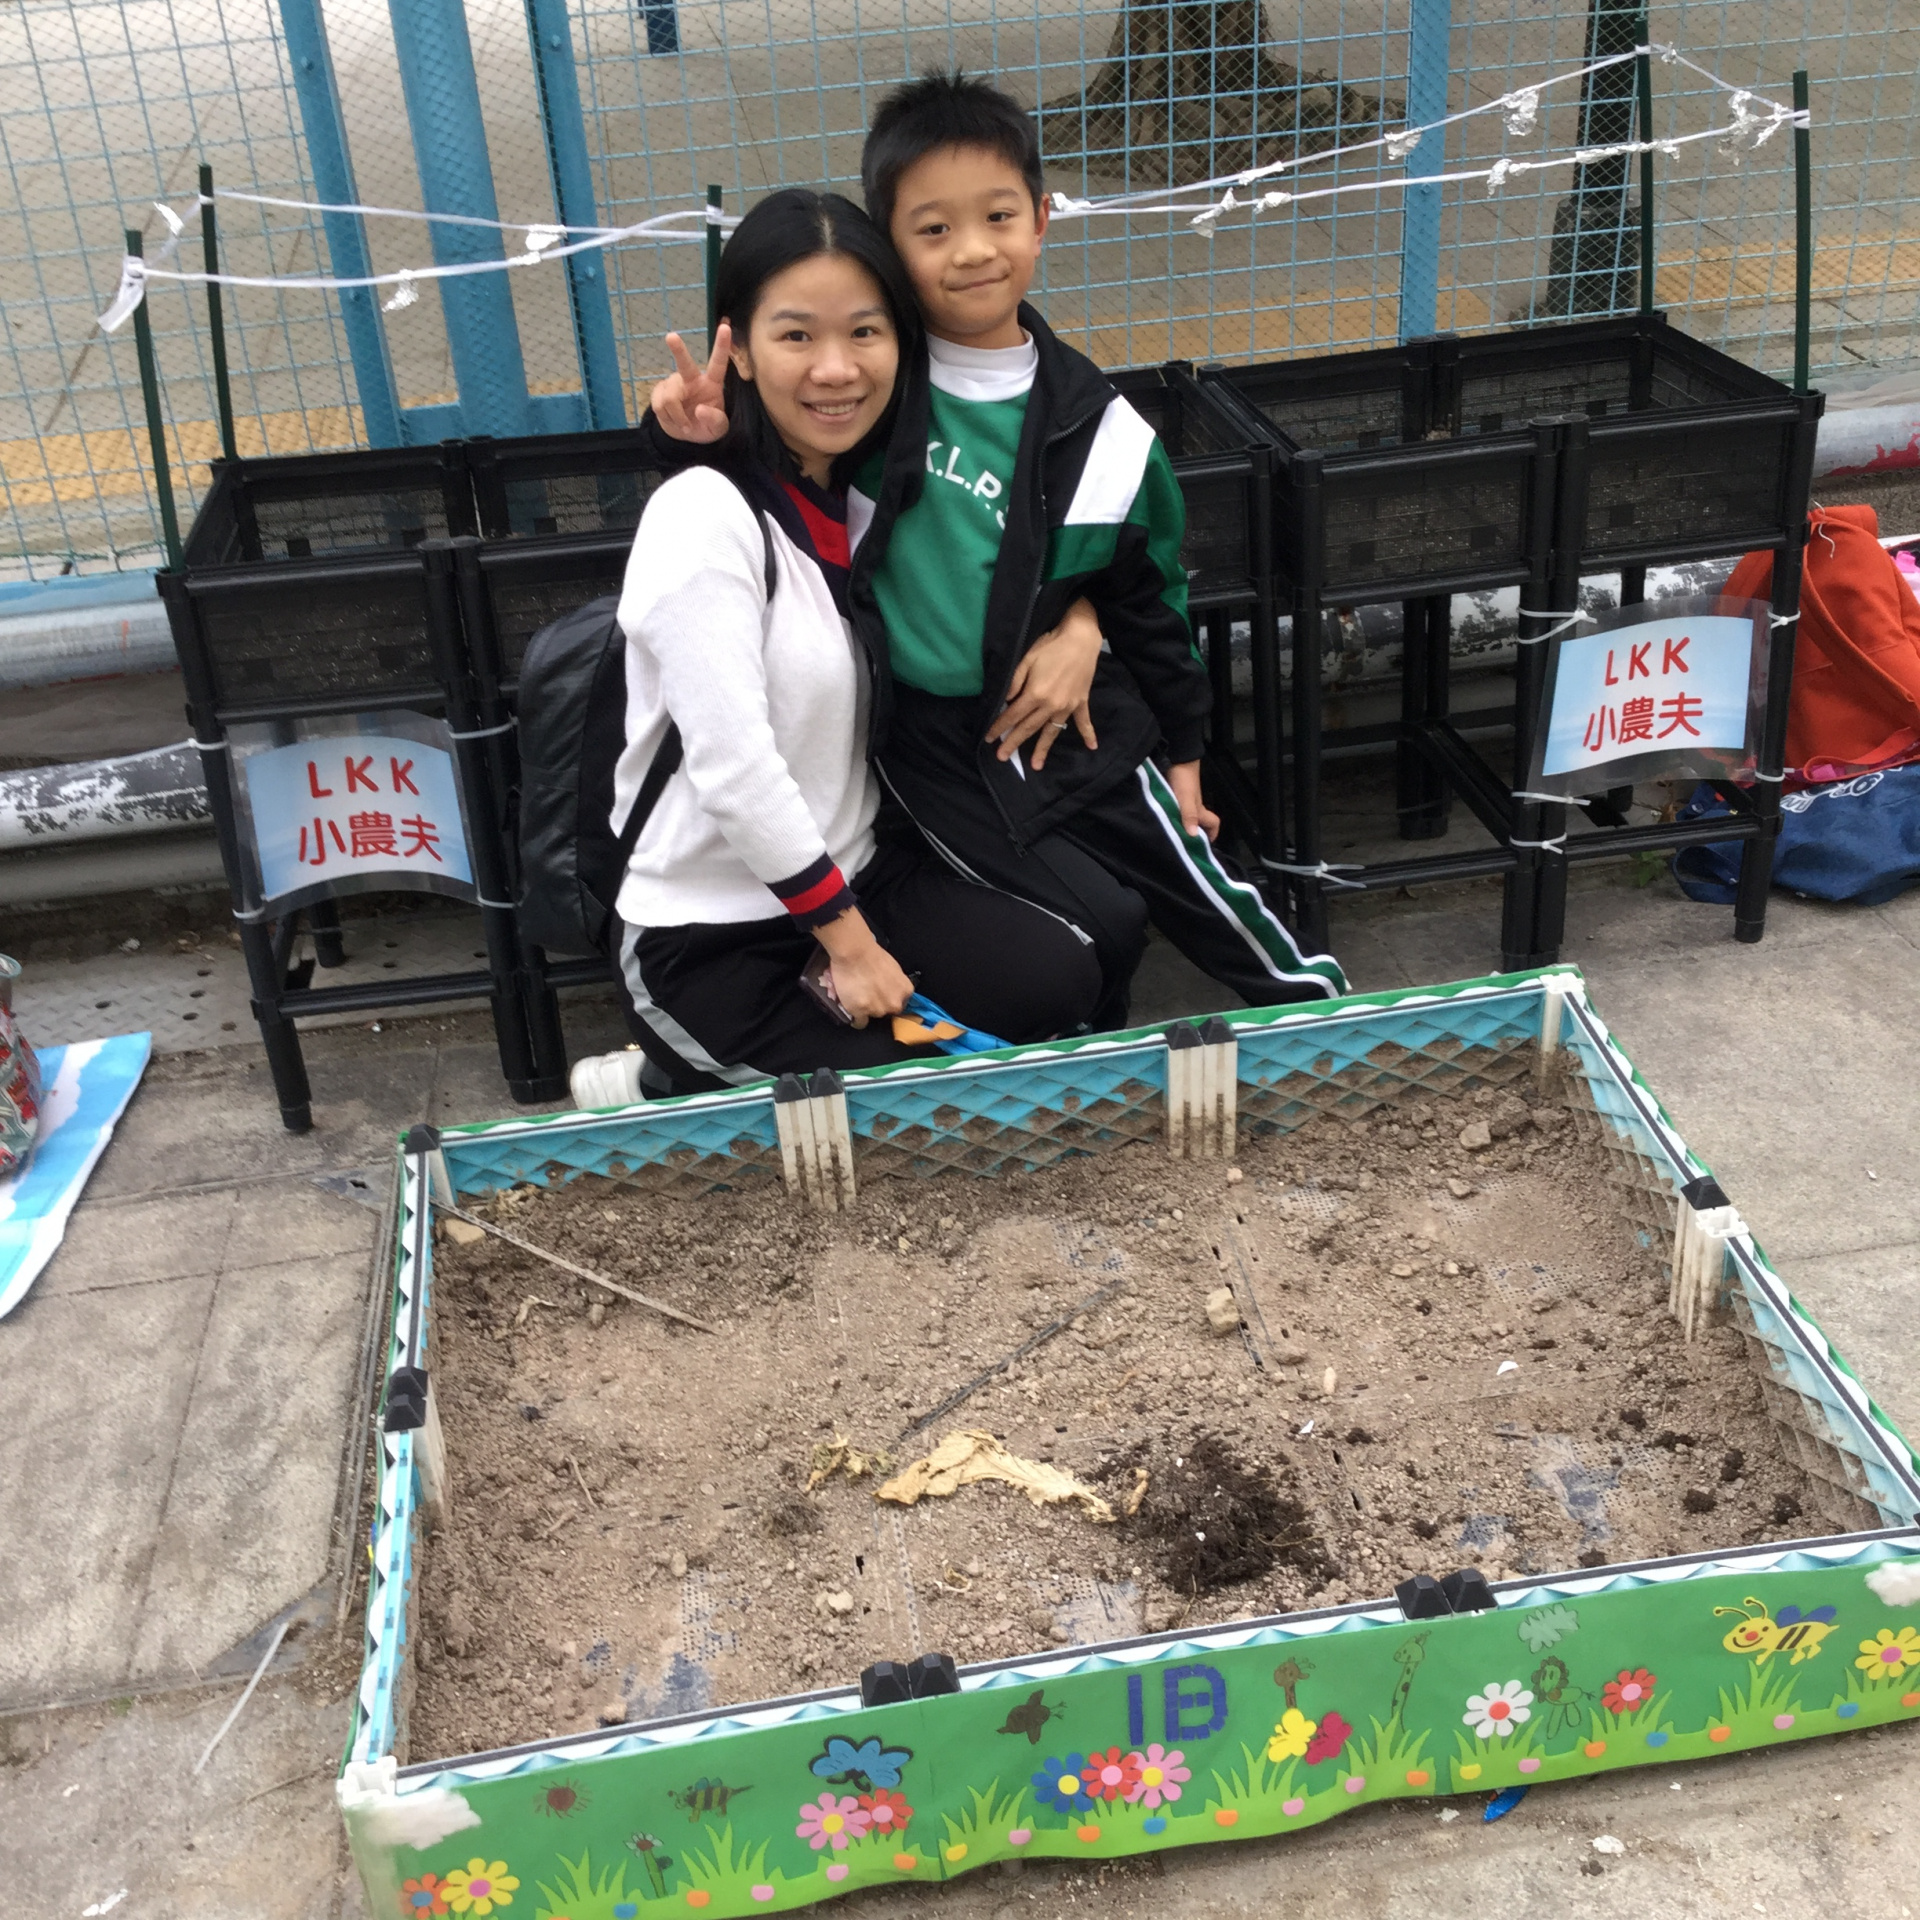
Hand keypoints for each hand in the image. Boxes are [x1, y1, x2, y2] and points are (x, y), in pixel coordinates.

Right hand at [649, 325, 731, 443]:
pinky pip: (659, 406)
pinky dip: (667, 418)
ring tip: (683, 424)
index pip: (718, 364)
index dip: (721, 346)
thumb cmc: (706, 426)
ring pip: (670, 399)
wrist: (685, 433)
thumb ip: (713, 420)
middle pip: (684, 364)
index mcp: (711, 383)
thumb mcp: (717, 429)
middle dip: (678, 350)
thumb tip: (699, 410)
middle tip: (671, 337)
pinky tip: (672, 419)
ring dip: (676, 416)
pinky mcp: (659, 390)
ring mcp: (674, 383)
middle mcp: (691, 379)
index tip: (725, 327)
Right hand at [814, 908, 912, 1026]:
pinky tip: (852, 1010)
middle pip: (887, 1012)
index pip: (900, 1004)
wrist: (855, 952)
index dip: (888, 999)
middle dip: (878, 1005)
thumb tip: (888, 990)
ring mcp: (878, 1009)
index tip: (881, 996)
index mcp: (905, 991)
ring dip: (865, 1009)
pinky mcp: (861, 1012)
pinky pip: (860, 1023)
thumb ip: (894, 984)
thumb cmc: (872, 954)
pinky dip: (856, 1018)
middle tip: (867, 994)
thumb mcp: (893, 969)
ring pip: (872, 1015)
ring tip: (856, 996)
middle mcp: (895, 1003)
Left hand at [988, 597, 1102, 767]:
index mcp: (1035, 694)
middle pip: (1028, 728)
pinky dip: (1088, 734)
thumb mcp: (1026, 659)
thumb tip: (1006, 701)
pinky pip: (1084, 721)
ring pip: (1052, 731)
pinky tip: (1092, 747)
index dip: (999, 727)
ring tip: (1035, 765)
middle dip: (1014, 743)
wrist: (1081, 637)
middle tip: (1002, 757)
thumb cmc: (1050, 645)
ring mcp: (1067, 706)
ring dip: (1043, 749)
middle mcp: (1050, 705)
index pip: (1012, 715)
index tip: (989, 738)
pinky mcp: (1081, 702)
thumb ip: (1014, 682)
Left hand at [1168, 760, 1219, 841]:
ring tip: (1168, 837)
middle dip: (1192, 835)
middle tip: (1179, 846)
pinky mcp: (1174, 796)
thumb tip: (1194, 837)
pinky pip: (1175, 811)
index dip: (1211, 835)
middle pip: (1198, 824)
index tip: (1201, 846)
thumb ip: (1190, 816)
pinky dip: (1171, 817)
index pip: (1213, 824)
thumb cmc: (1183, 778)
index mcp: (1200, 810)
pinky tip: (1161, 822)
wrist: (1176, 757)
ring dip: (1179, 827)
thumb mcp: (1185, 798)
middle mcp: (1194, 808)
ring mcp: (1184, 801)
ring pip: (1185, 819)